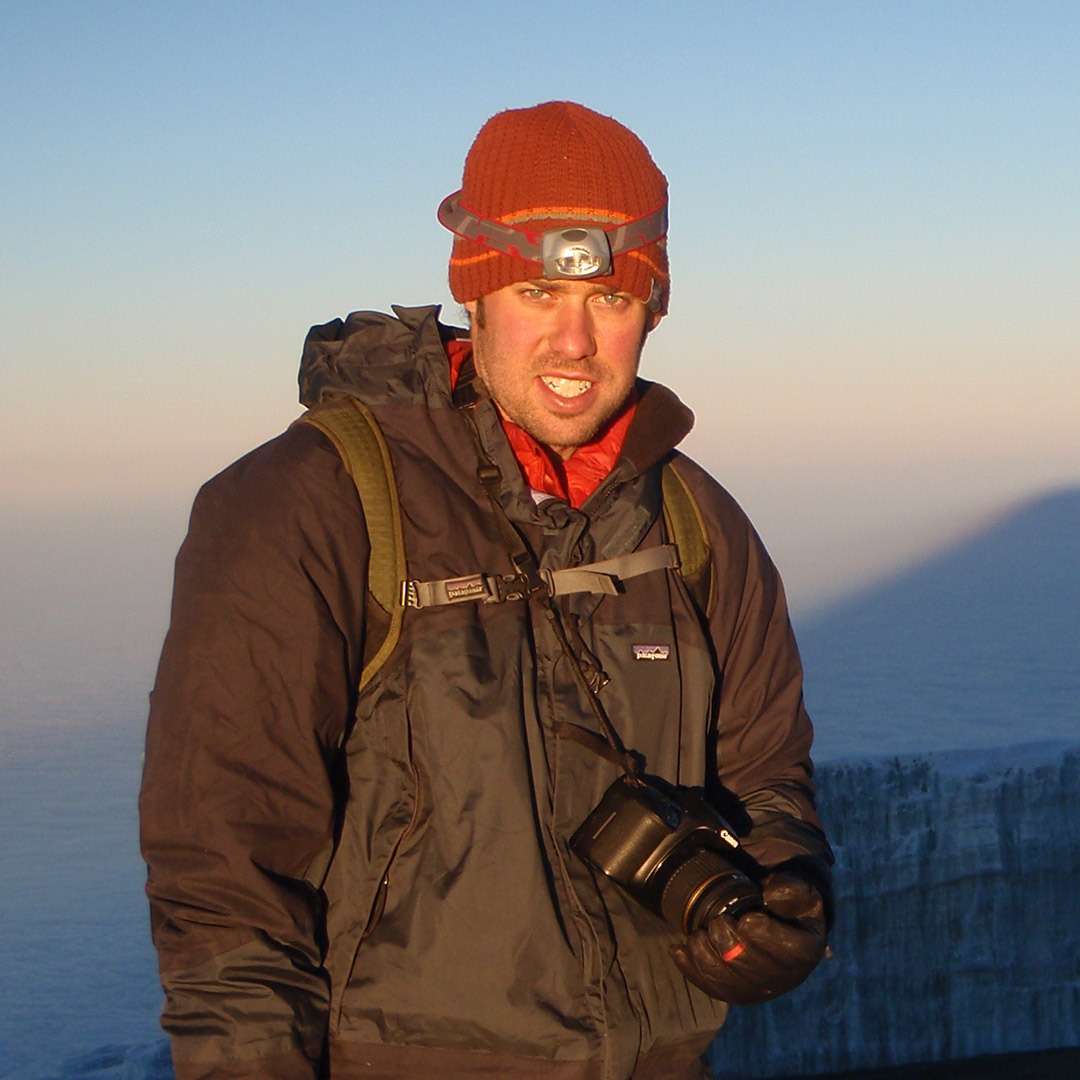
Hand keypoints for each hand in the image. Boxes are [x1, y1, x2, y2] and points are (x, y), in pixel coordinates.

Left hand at [670, 869, 826, 1003]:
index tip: (747, 917)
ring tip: (700, 933)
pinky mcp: (736, 995)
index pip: (771, 945)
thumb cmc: (793, 912)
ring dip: (701, 950)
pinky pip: (708, 986)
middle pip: (741, 962)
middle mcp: (781, 979)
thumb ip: (790, 890)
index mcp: (801, 953)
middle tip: (719, 920)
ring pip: (720, 977)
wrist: (789, 937)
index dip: (752, 927)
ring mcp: (757, 990)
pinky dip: (689, 967)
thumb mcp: (801, 894)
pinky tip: (679, 950)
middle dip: (722, 935)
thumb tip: (767, 896)